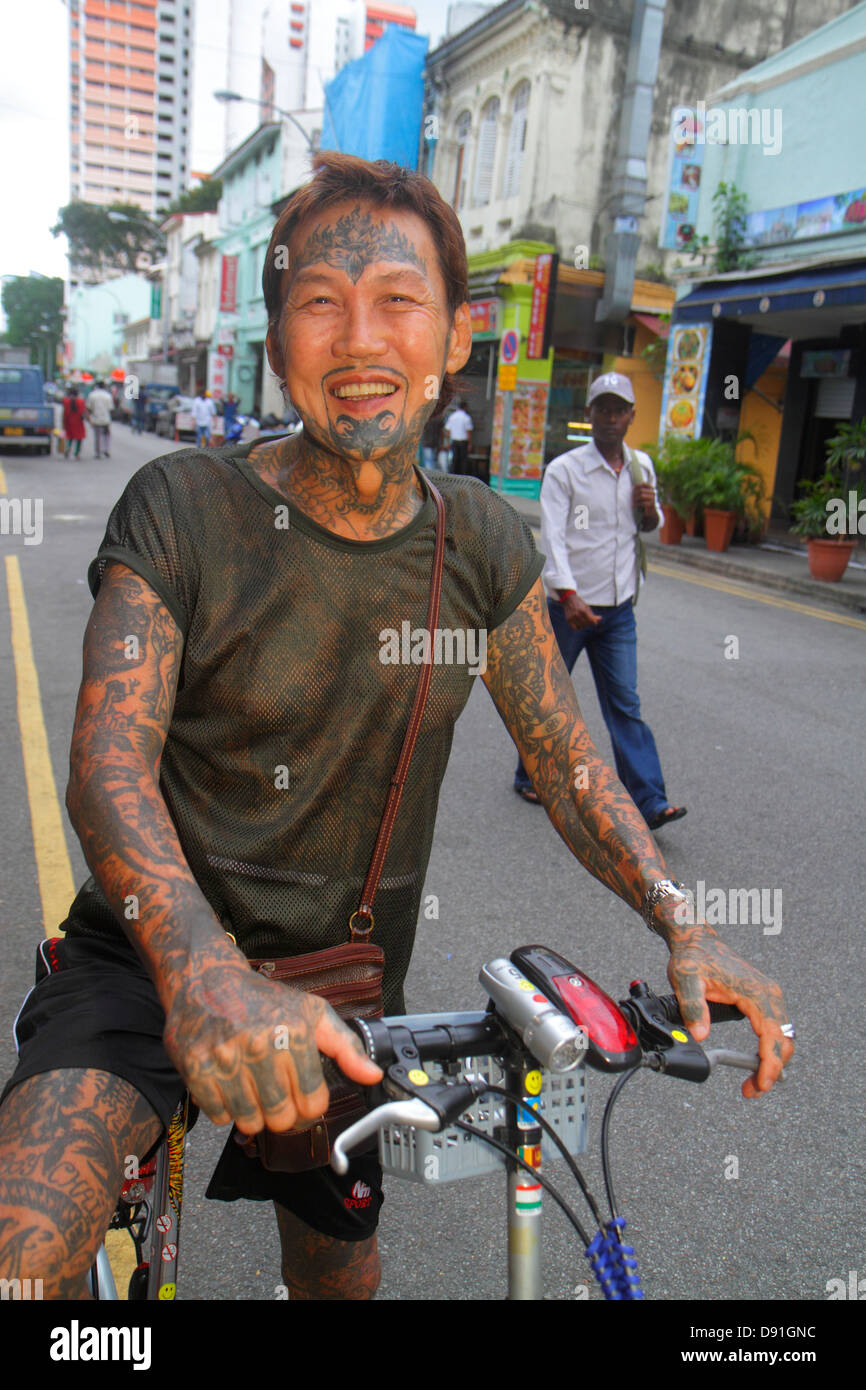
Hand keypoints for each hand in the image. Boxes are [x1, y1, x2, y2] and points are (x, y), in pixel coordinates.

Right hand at [163, 966, 382, 1135]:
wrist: (207, 980)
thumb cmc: (264, 1001)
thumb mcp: (312, 1013)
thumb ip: (346, 1047)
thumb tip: (373, 1075)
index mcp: (293, 1033)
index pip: (313, 1101)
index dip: (310, 1107)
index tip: (303, 1099)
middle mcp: (260, 1045)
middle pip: (281, 1117)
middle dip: (282, 1114)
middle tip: (276, 1096)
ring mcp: (226, 1058)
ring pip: (250, 1121)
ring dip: (253, 1113)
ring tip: (253, 1089)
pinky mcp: (195, 1068)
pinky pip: (218, 1115)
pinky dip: (225, 1109)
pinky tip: (229, 1086)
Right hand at [561, 593, 601, 629]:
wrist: (568, 599)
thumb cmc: (579, 603)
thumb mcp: (586, 607)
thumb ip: (592, 614)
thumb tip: (600, 619)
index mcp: (583, 610)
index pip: (590, 620)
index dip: (594, 622)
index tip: (595, 623)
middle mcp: (577, 614)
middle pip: (586, 624)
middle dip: (589, 623)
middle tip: (589, 621)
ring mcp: (572, 618)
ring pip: (580, 626)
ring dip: (584, 626)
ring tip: (584, 622)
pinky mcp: (568, 620)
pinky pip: (574, 628)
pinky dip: (577, 627)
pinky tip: (579, 624)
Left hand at [632, 483, 656, 512]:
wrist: (652, 512)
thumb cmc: (646, 502)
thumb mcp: (644, 495)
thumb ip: (640, 491)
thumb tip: (632, 487)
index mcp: (652, 489)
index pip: (644, 484)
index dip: (637, 485)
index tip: (632, 488)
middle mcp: (653, 492)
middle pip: (641, 490)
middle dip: (635, 493)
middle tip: (631, 496)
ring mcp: (653, 498)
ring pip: (641, 496)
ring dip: (635, 498)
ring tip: (632, 501)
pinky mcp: (652, 504)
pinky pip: (643, 503)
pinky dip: (637, 504)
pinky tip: (634, 505)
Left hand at [665, 925, 792, 1097]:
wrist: (696, 941)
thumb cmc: (693, 957)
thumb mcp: (686, 980)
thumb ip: (693, 1006)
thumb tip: (700, 1034)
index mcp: (756, 992)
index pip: (772, 1036)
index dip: (769, 1065)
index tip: (760, 1085)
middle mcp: (769, 994)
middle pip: (784, 1041)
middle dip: (772, 1070)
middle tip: (752, 1090)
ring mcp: (769, 995)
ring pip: (783, 1037)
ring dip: (773, 1062)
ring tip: (754, 1083)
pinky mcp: (764, 998)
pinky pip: (776, 1029)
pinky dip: (771, 1049)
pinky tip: (758, 1062)